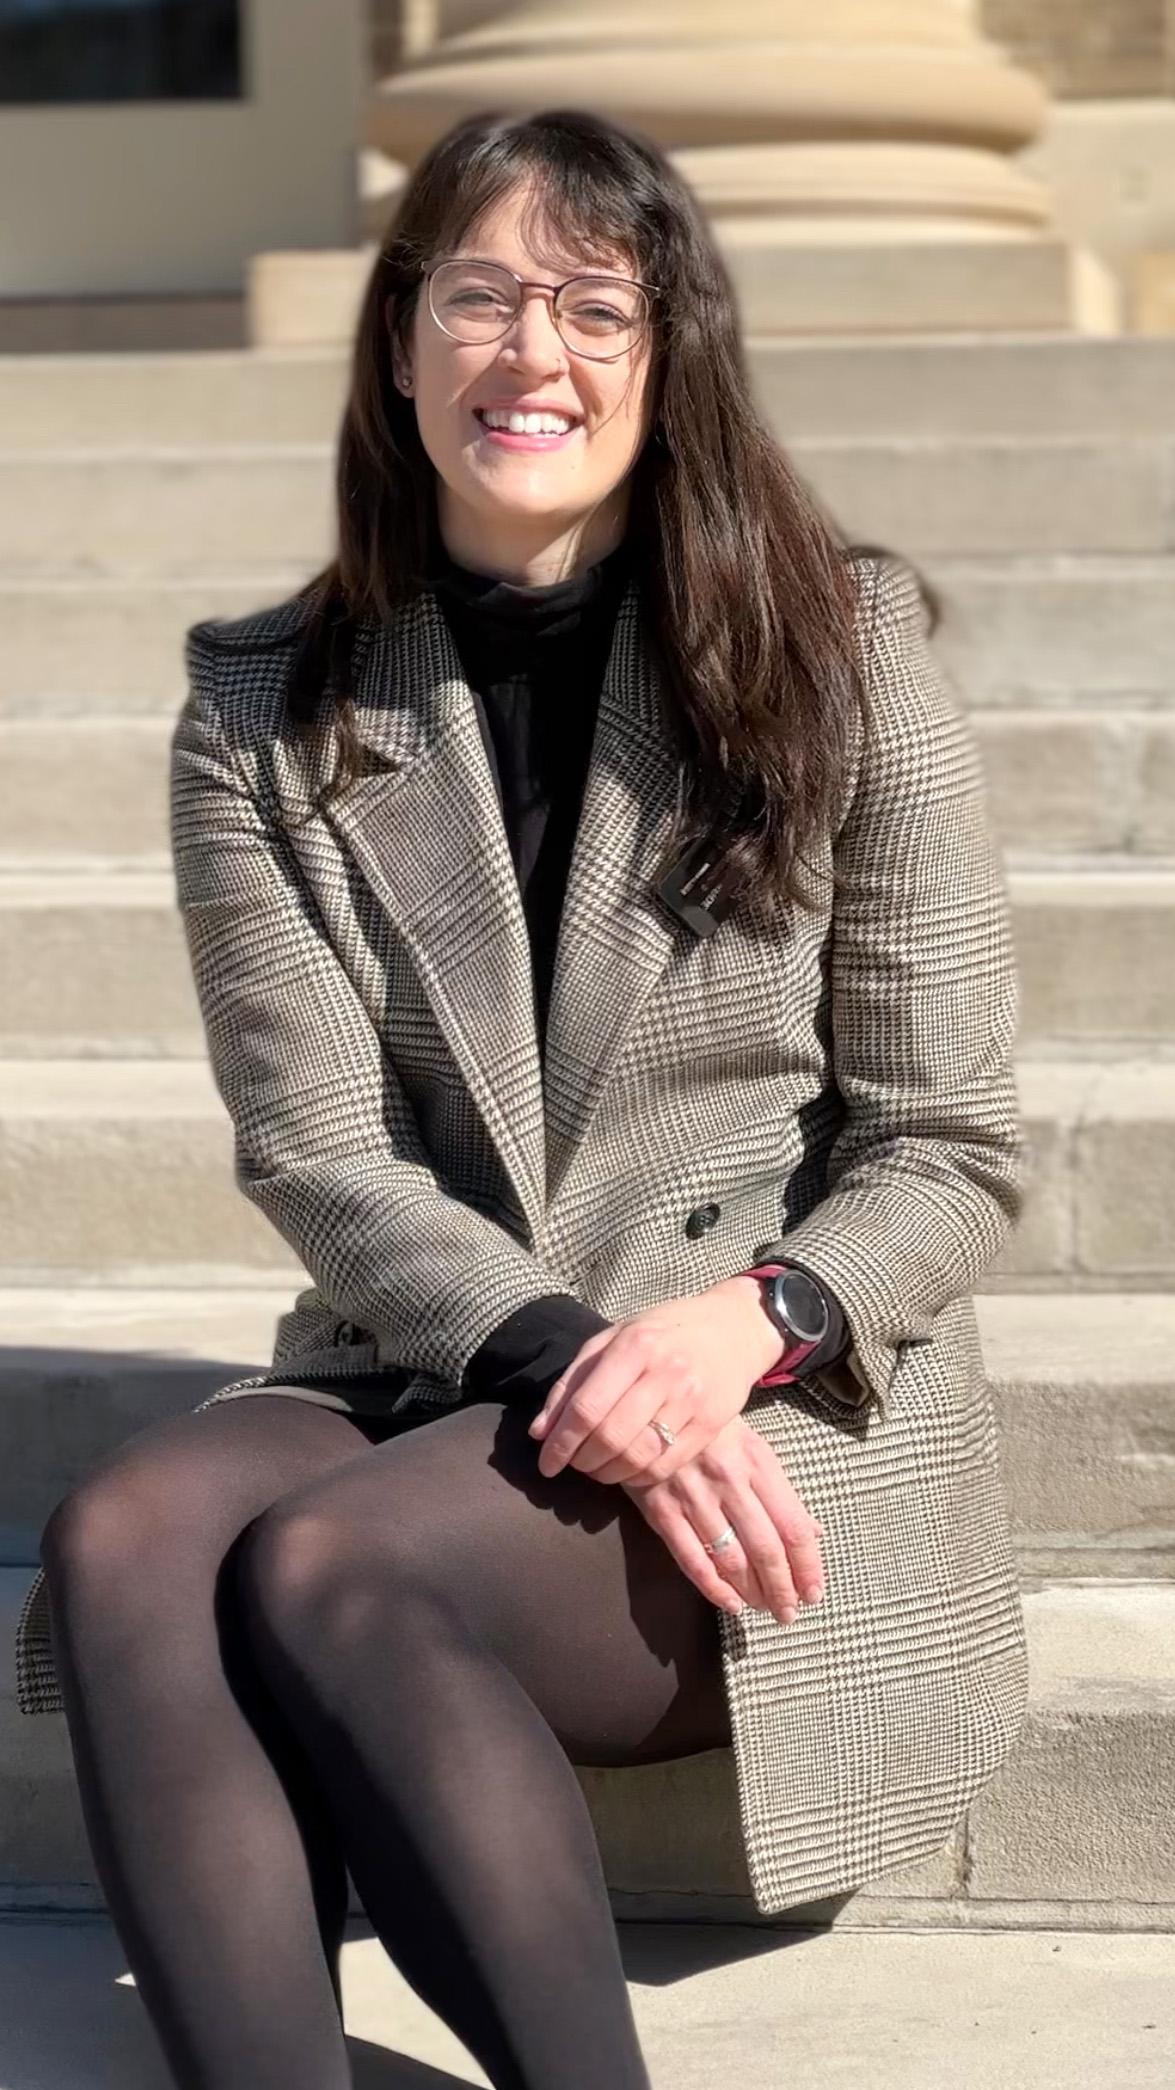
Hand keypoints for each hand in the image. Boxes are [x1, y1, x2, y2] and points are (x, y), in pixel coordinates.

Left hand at [527, 1276, 782, 1486]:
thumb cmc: (661, 1333)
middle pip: (610, 1436)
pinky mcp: (712, 1423)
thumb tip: (539, 1433)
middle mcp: (665, 1372)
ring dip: (608, 1473)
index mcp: (634, 1346)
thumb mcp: (611, 1341)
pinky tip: (628, 1469)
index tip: (546, 1464)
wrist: (731, 1329)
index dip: (561, 1443)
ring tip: (598, 1468)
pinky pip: (666, 1466)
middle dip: (582, 1461)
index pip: (587, 1407)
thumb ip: (572, 1383)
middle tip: (574, 1464)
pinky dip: (638, 1477)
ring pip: (638, 1457)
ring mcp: (692, 1399)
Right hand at [619, 1414, 825, 1623]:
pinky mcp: (661, 1509)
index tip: (814, 1592)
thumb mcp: (753, 1448)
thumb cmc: (712, 1430)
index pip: (793, 1526)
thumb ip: (782, 1492)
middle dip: (783, 1590)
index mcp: (758, 1462)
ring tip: (764, 1609)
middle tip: (789, 1613)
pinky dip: (714, 1588)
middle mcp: (729, 1480)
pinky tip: (730, 1604)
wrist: (652, 1402)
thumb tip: (813, 1533)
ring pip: (732, 1559)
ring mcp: (693, 1496)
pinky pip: (691, 1559)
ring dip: (753, 1593)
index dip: (808, 1566)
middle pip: (766, 1549)